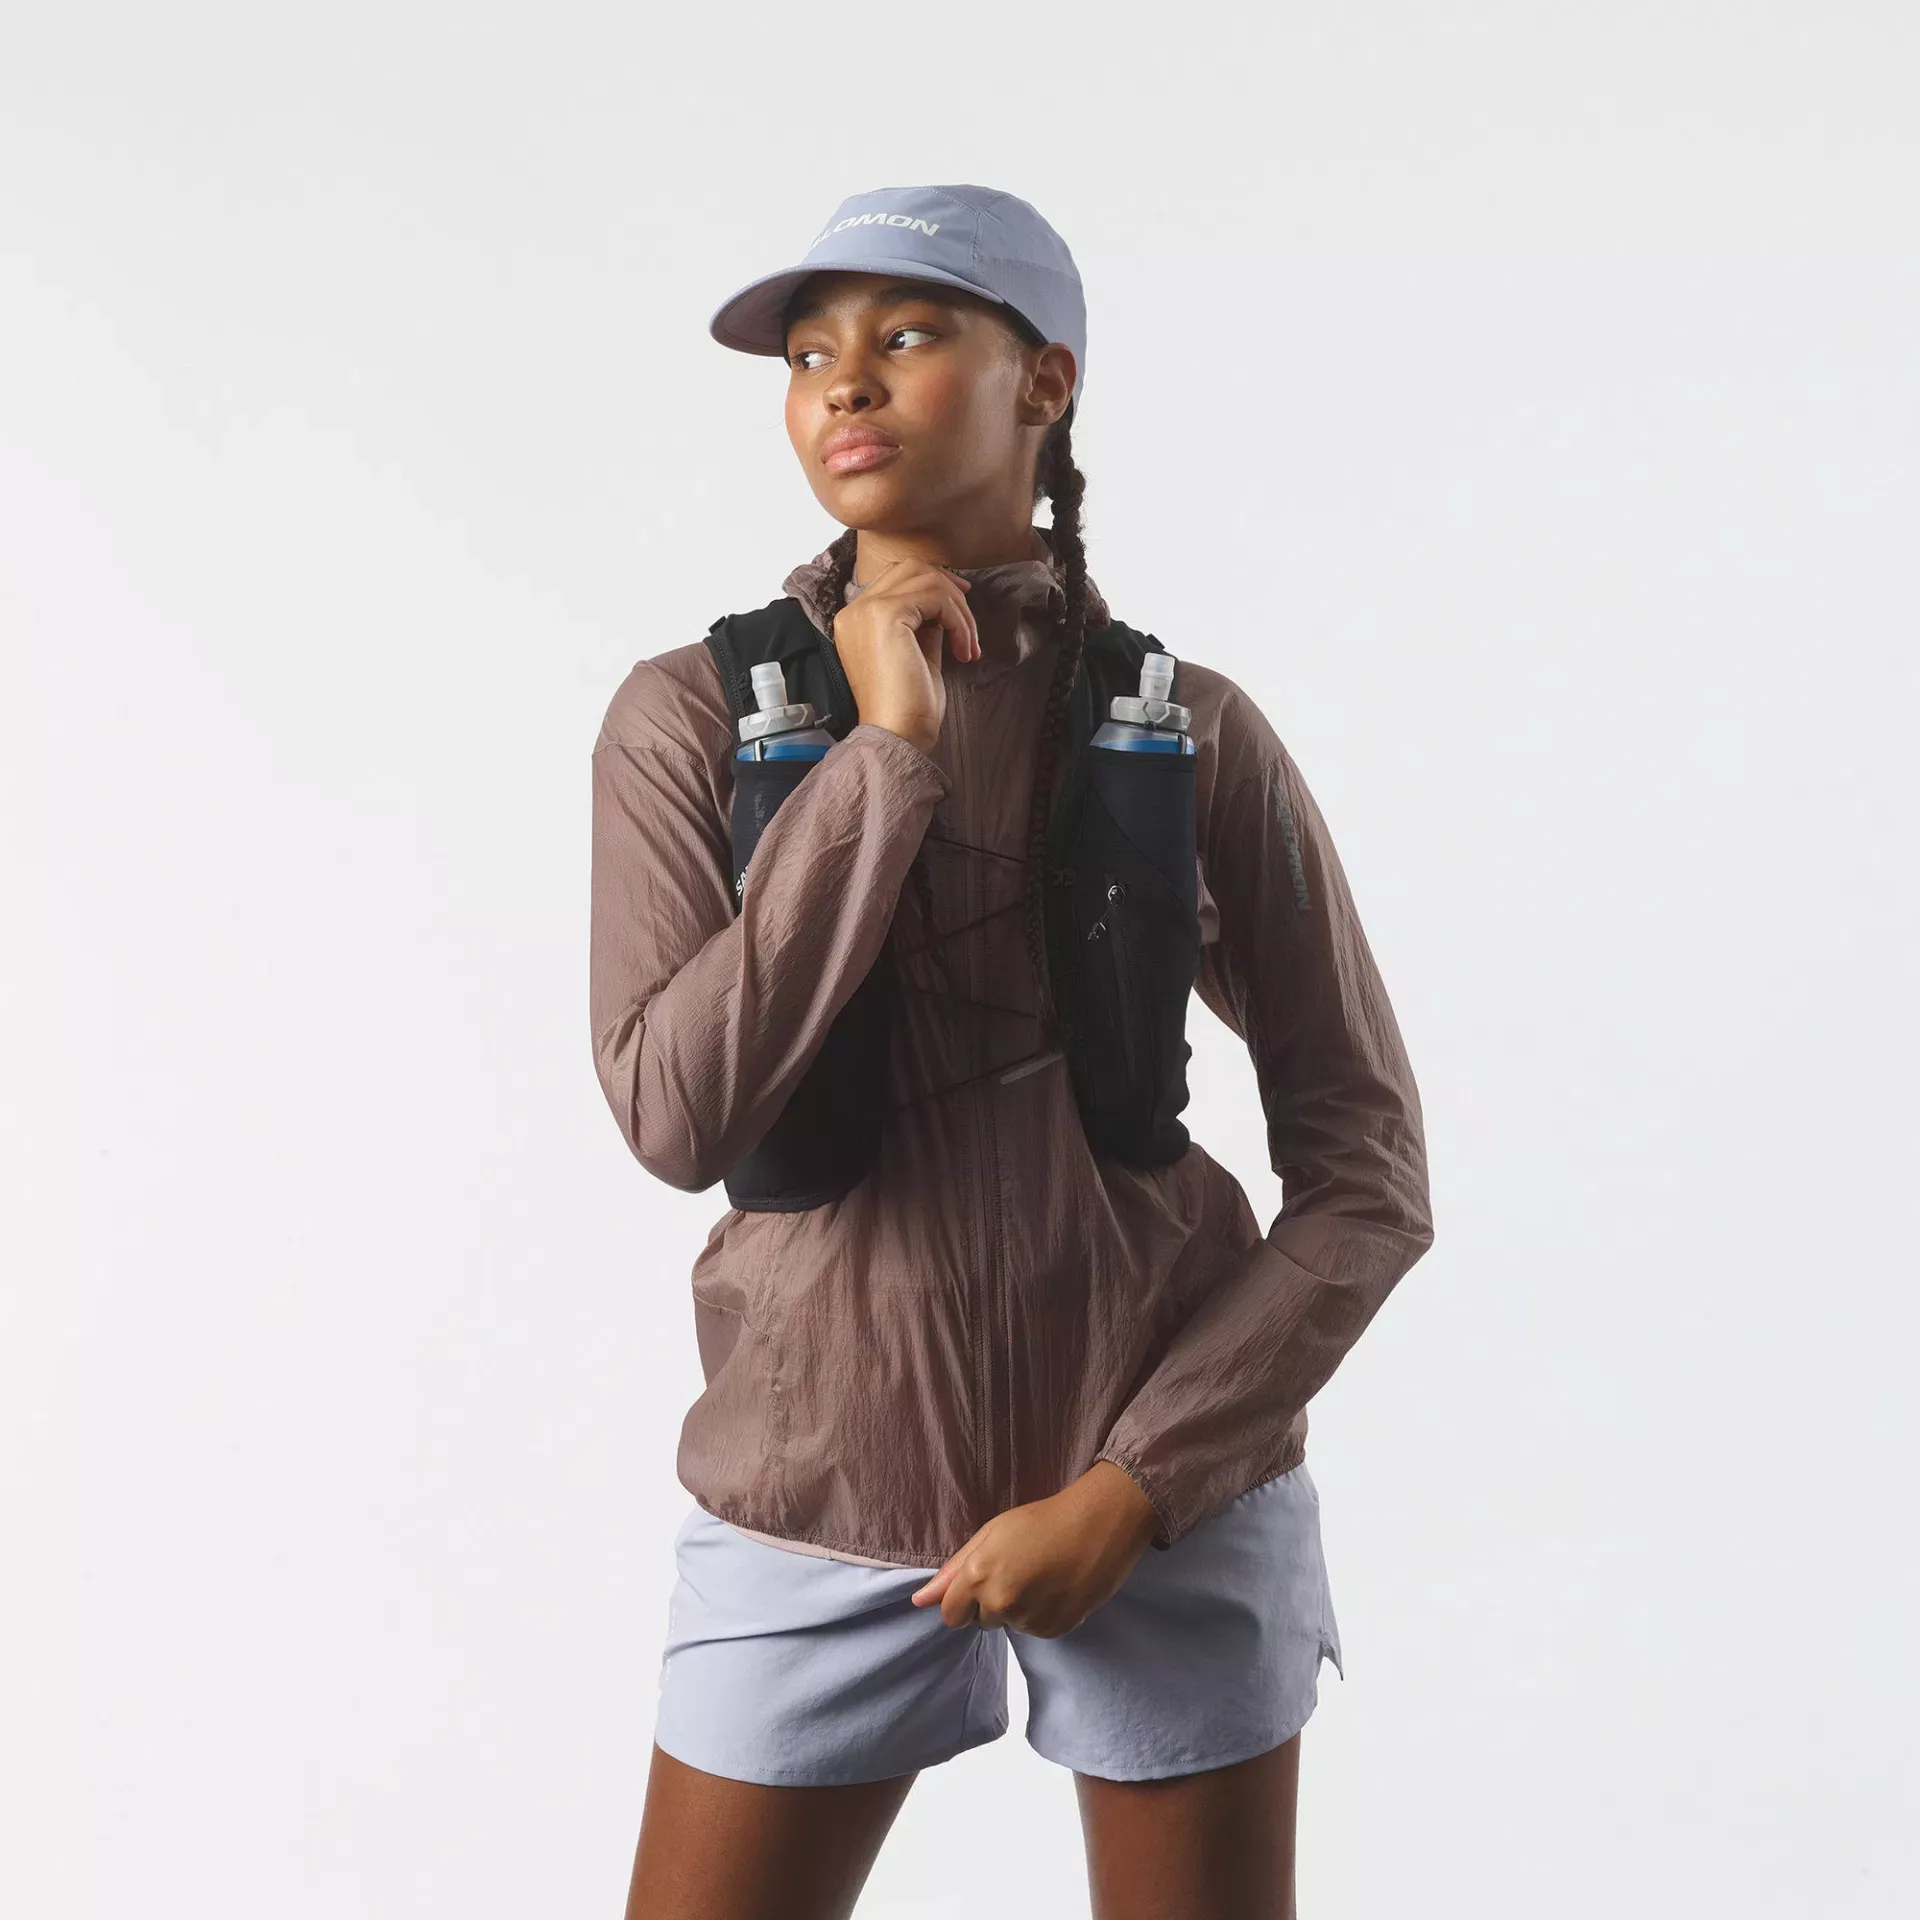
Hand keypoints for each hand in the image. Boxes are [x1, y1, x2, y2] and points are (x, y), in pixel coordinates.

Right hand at [831, 557, 978, 756]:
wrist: (898, 735)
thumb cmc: (908, 707)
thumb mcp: (917, 654)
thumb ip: (924, 624)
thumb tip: (945, 604)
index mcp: (856, 620)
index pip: (897, 579)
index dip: (934, 585)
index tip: (961, 608)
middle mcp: (855, 610)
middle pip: (911, 568)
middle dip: (948, 589)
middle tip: (969, 620)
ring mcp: (867, 610)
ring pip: (928, 579)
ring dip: (959, 610)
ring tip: (969, 645)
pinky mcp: (886, 615)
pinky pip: (936, 597)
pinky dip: (958, 621)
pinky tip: (963, 650)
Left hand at [910, 1461, 1162, 1637]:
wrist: (1099, 1525)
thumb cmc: (1043, 1519)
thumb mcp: (991, 1534)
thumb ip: (953, 1571)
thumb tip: (919, 1600)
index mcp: (979, 1575)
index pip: (950, 1615)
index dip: (962, 1599)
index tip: (981, 1581)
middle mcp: (1001, 1603)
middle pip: (979, 1621)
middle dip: (990, 1602)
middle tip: (1017, 1570)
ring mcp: (1029, 1620)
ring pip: (1009, 1625)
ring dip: (1017, 1608)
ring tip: (1040, 1574)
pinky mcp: (1055, 1631)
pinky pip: (1035, 1630)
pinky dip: (1041, 1614)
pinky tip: (1056, 1587)